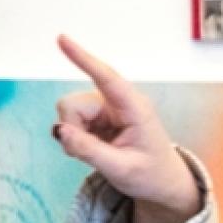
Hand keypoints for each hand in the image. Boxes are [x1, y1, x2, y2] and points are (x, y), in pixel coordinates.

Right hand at [51, 35, 200, 222]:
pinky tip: (95, 147)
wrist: (163, 183)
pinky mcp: (99, 116)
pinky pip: (72, 121)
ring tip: (98, 152)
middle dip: (73, 128)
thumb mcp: (122, 169)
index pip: (106, 79)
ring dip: (75, 134)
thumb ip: (89, 150)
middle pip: (74, 104)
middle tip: (90, 152)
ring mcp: (107, 108)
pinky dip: (76, 137)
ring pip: (69, 112)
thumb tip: (60, 131)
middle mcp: (119, 102)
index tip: (63, 39)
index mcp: (135, 109)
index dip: (83, 59)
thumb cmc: (151, 175)